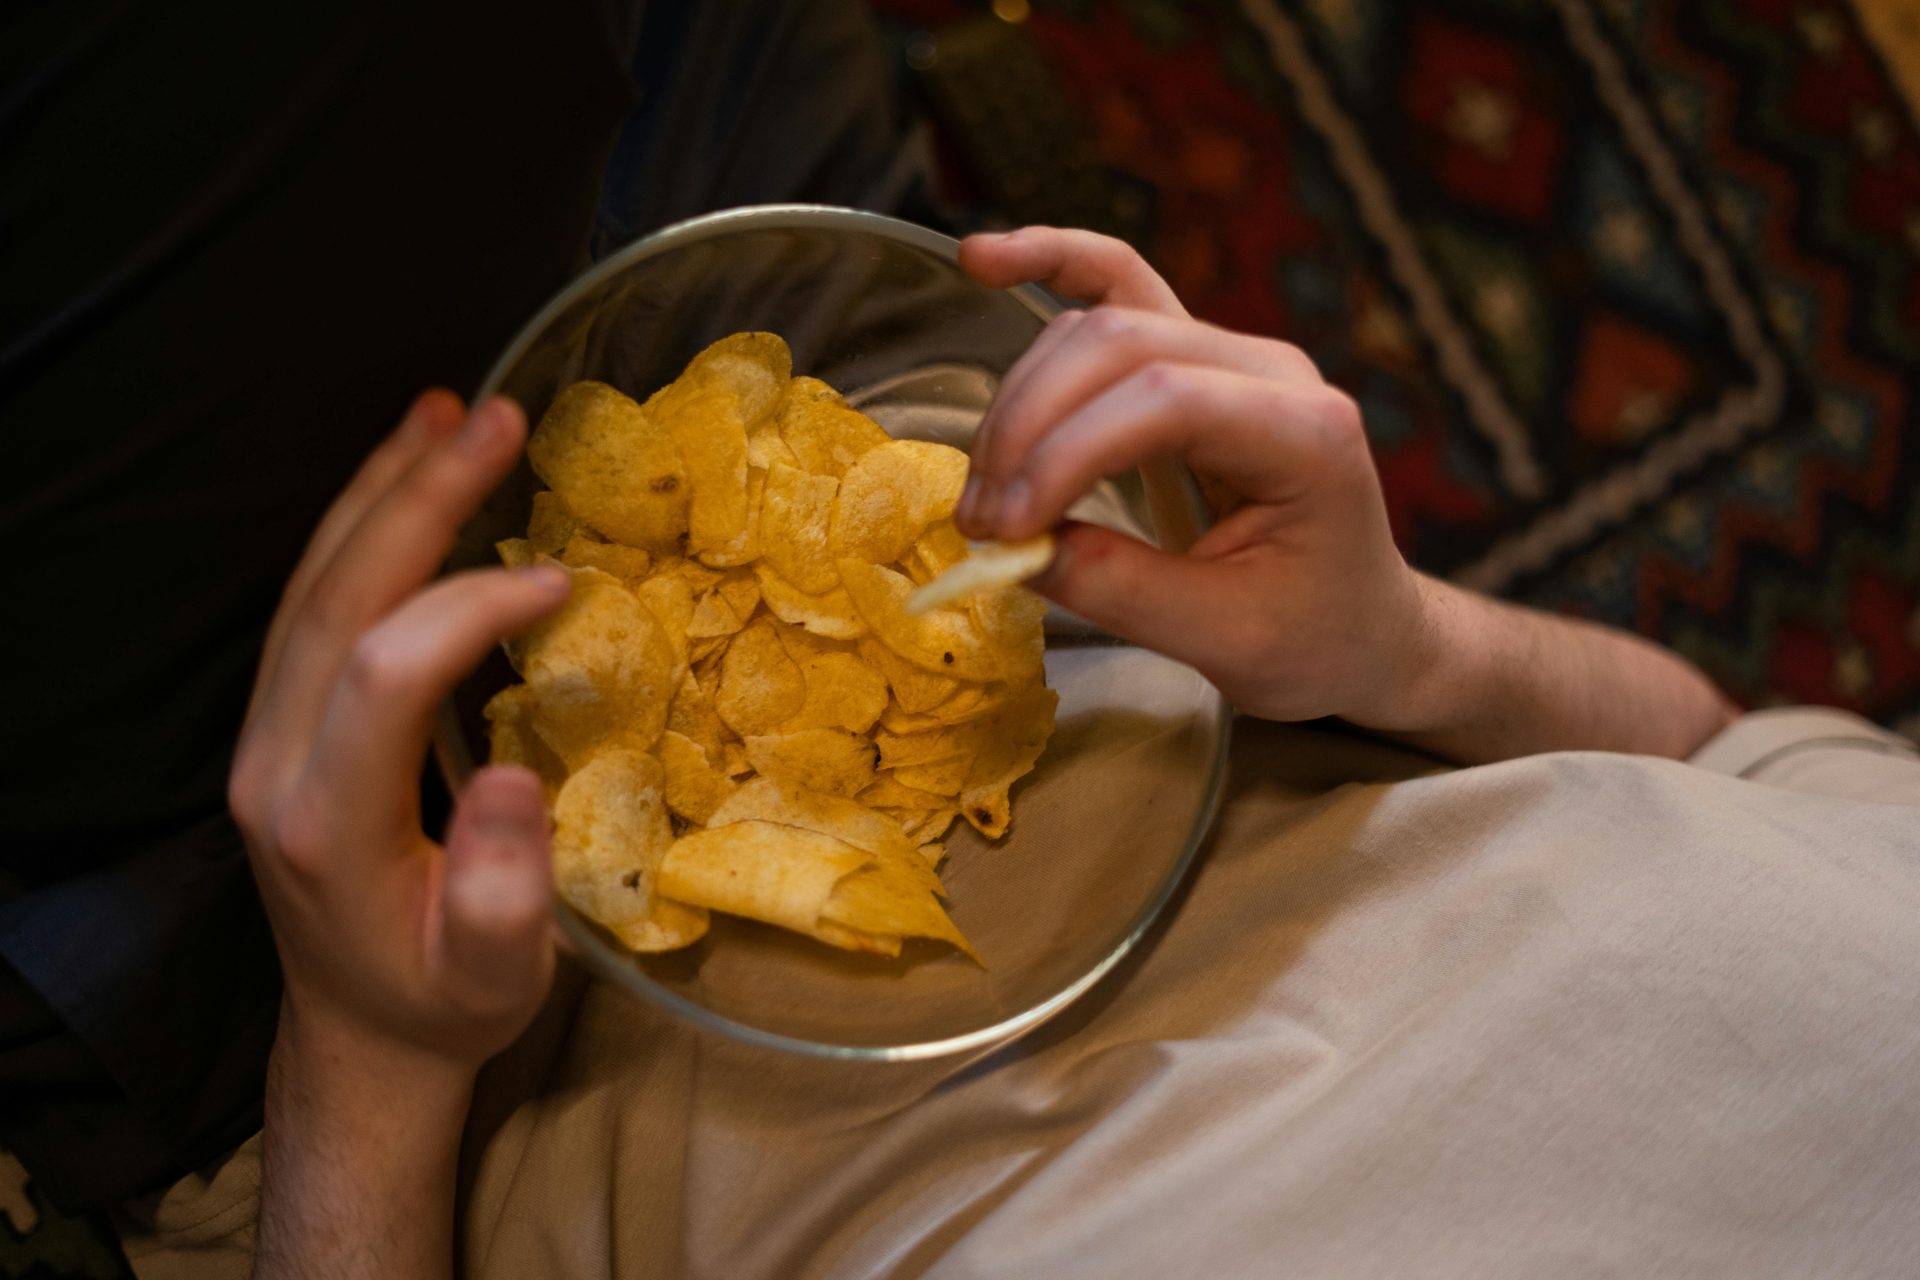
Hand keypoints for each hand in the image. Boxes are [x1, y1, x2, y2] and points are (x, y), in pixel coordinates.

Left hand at [228, 392, 569, 1078]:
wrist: (362, 1032)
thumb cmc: (445, 1003)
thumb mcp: (494, 979)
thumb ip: (501, 896)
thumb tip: (514, 779)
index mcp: (326, 823)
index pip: (383, 674)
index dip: (468, 608)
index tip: (562, 580)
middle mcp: (273, 765)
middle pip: (333, 600)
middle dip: (416, 498)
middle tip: (499, 417)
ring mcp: (265, 737)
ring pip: (311, 585)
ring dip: (382, 490)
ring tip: (453, 412)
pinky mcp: (281, 720)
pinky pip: (312, 600)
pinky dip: (361, 524)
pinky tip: (406, 470)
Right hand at [955, 227, 1432, 730]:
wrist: (1364, 625)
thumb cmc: (1316, 636)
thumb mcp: (1225, 640)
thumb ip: (1121, 590)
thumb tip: (1016, 549)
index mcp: (1307, 434)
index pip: (1167, 401)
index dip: (1067, 454)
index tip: (1006, 531)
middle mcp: (1272, 369)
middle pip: (1122, 345)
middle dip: (1029, 429)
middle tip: (979, 523)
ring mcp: (1232, 352)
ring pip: (1100, 324)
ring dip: (1022, 400)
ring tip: (981, 496)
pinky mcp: (1193, 358)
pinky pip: (1118, 286)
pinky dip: (1050, 267)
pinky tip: (984, 260)